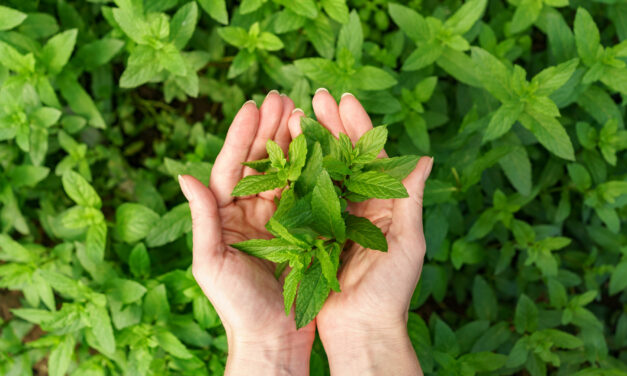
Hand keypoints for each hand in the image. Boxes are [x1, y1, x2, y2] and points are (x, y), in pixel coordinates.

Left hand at [178, 92, 314, 375]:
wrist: (272, 338)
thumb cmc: (236, 306)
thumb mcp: (212, 263)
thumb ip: (202, 218)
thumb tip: (184, 175)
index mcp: (225, 216)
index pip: (231, 167)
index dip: (241, 136)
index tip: (253, 106)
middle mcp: (250, 212)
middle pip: (259, 163)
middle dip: (269, 129)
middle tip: (281, 96)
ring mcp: (277, 219)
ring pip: (284, 172)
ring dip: (291, 142)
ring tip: (301, 111)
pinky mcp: (301, 230)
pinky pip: (306, 193)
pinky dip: (312, 169)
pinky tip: (320, 147)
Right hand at [287, 89, 432, 375]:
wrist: (360, 329)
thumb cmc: (391, 291)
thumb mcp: (408, 243)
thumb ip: (410, 199)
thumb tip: (425, 157)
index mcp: (385, 205)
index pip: (371, 156)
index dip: (358, 126)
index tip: (344, 99)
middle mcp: (359, 206)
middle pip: (345, 157)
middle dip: (332, 125)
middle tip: (316, 96)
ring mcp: (334, 218)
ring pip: (322, 172)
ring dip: (312, 143)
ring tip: (297, 114)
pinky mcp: (313, 233)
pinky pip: (304, 198)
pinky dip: (296, 175)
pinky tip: (284, 153)